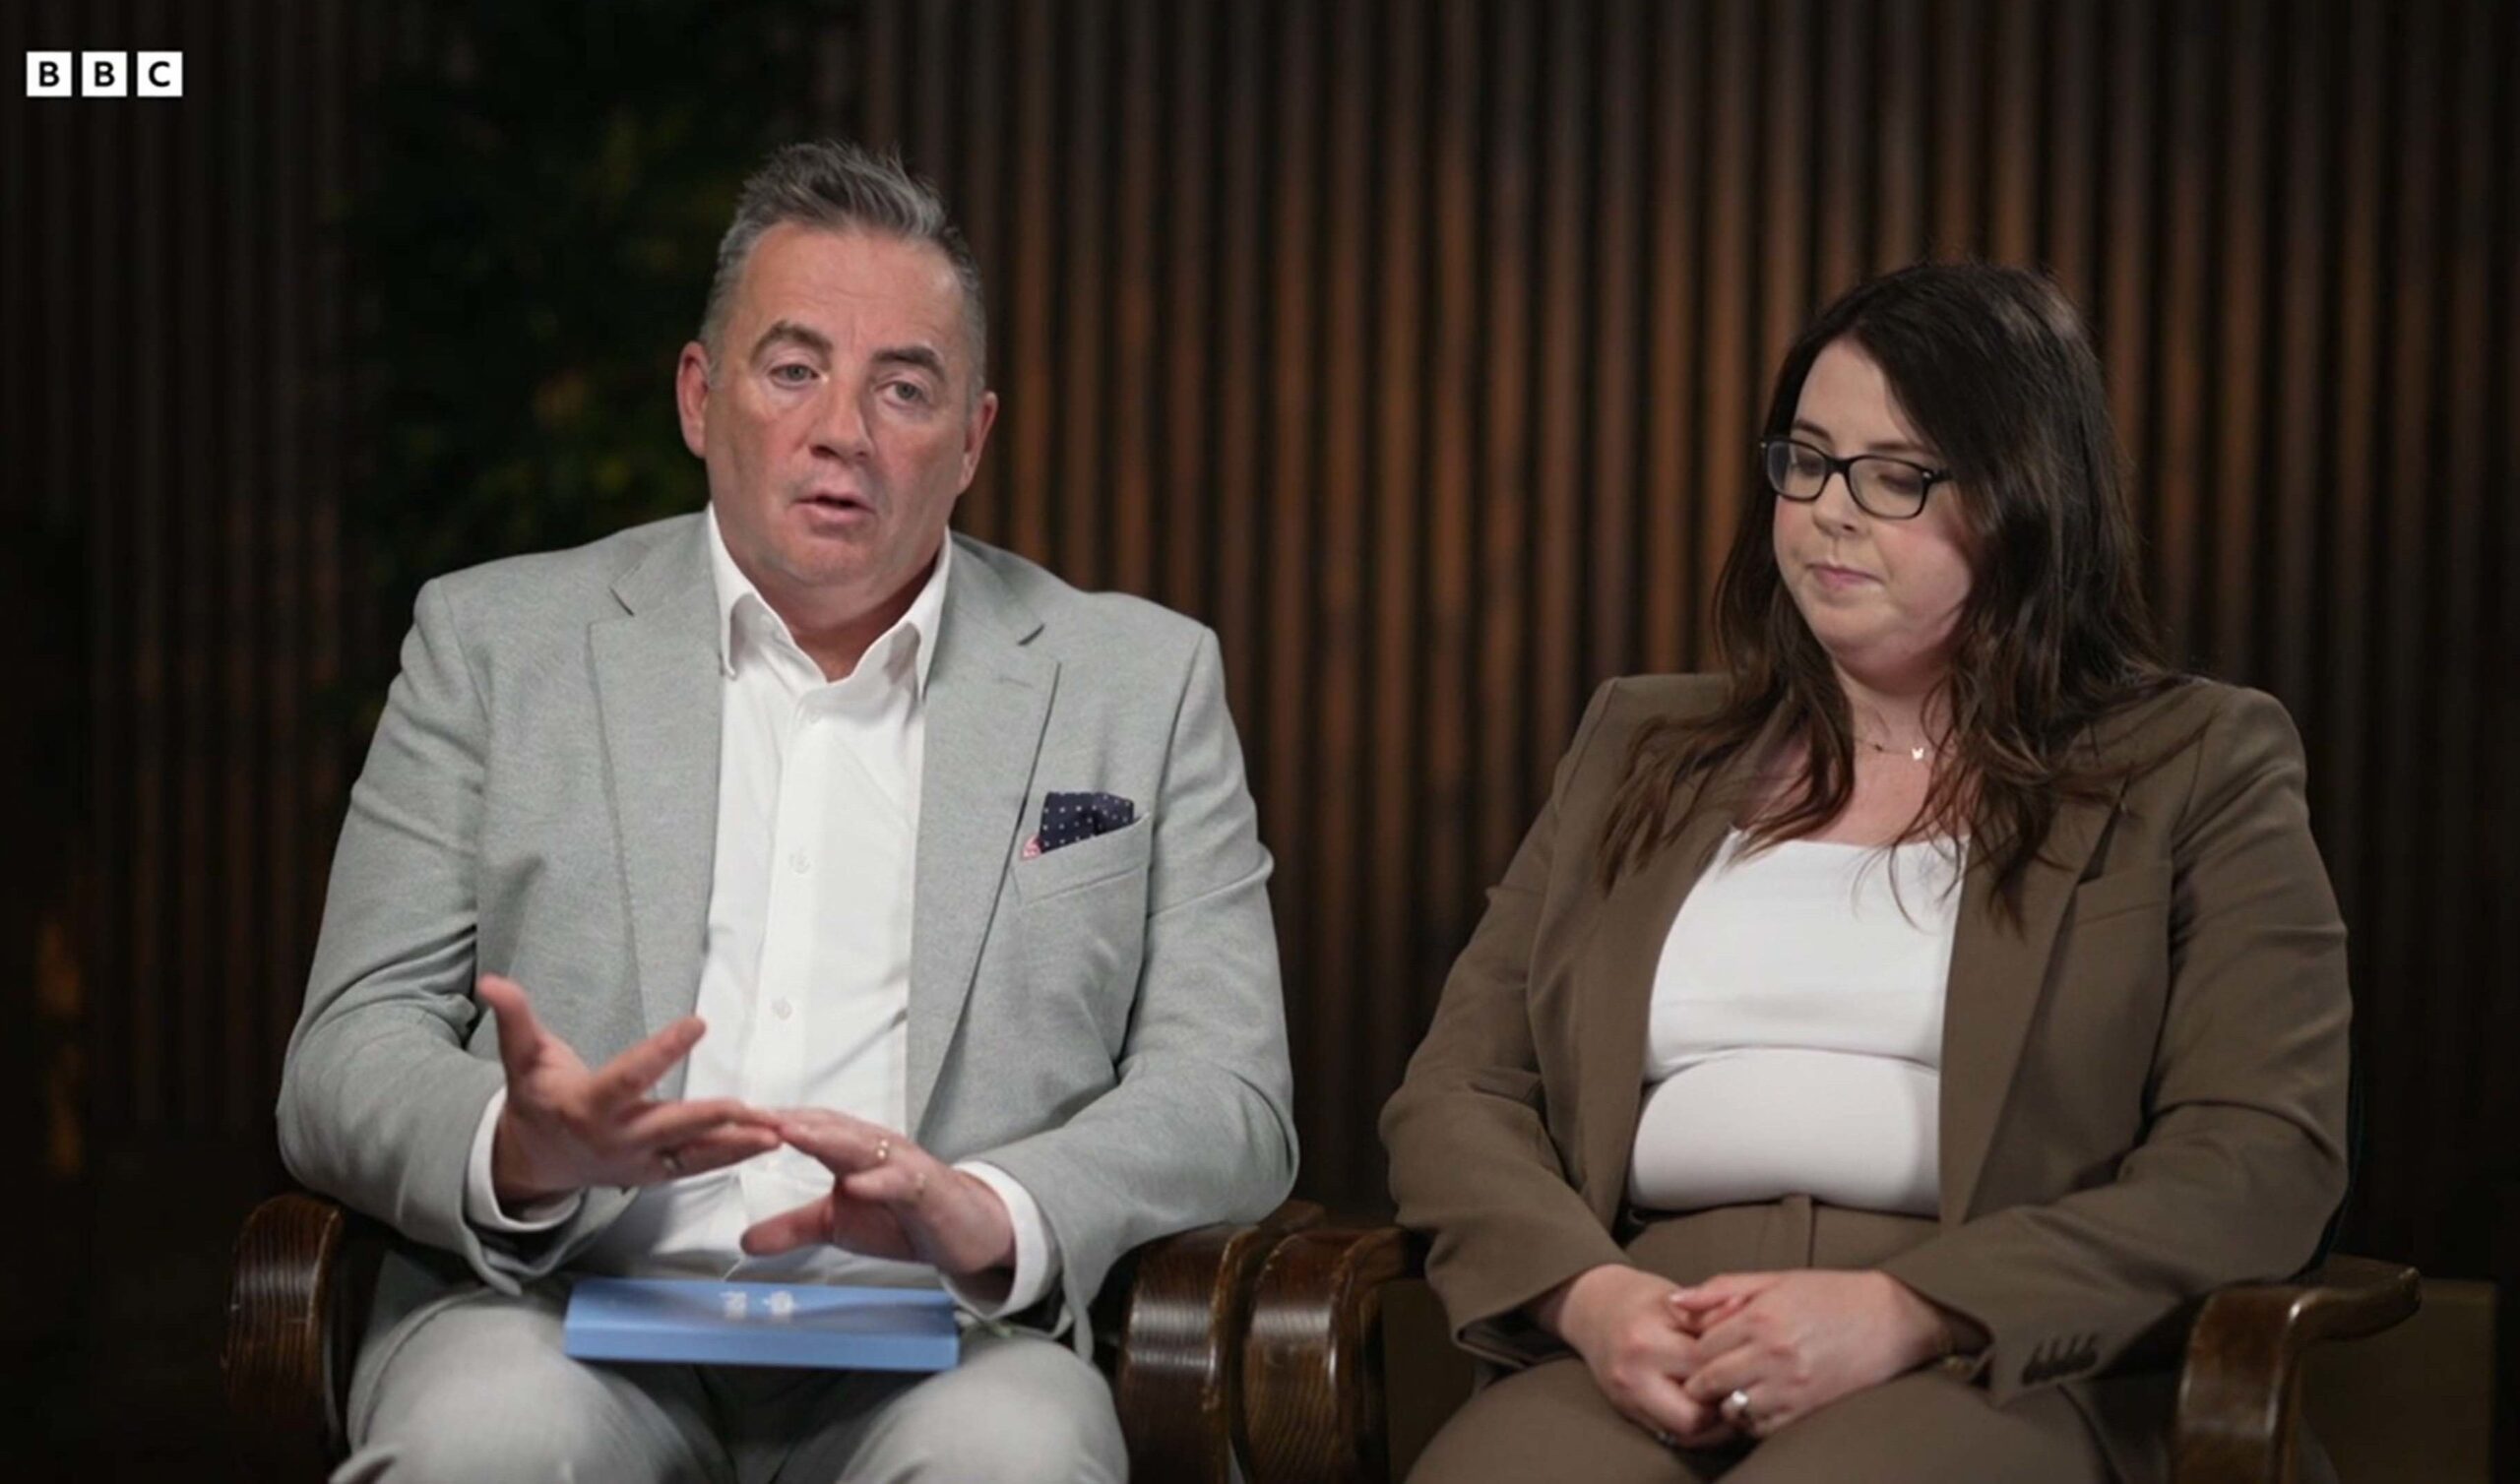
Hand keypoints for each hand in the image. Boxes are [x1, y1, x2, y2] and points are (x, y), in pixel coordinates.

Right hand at [479, 974, 778, 1205]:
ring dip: (737, 1144)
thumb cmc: (535, 1100)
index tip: (697, 1023)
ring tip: (778, 1132)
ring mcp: (639, 1162)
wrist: (533, 1163)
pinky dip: (733, 1156)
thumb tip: (492, 981)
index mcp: (588, 1106)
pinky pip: (698, 1167)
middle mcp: (618, 1138)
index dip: (663, 1050)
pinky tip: (769, 1143)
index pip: (632, 1076)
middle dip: (713, 1118)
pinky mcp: (655, 1175)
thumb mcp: (522, 1058)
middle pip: (671, 1126)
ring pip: (694, 1154)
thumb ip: (515, 1018)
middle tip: (751, 1107)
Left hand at [740, 1109, 1019, 1296]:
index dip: (764, 1125)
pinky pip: (900, 1181)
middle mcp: (873, 1146)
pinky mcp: (924, 1187)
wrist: (962, 1229)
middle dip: (784, 1121)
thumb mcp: (836, 1224)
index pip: (802, 1128)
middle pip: (824, 1126)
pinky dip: (878, 1180)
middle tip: (745, 1116)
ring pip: (859, 1144)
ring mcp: (900, 1163)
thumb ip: (792, 1227)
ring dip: (825, 1137)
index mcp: (848, 1147)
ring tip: (790, 1134)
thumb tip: (744, 1239)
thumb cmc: (900, 1215)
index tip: (723, 1122)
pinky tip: (855, 1183)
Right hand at [1536, 1264, 1736, 1448]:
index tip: (1752, 1364)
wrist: (1592, 1310)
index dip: (1734, 1369)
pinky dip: (1695, 1427)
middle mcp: (1632, 1377)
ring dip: (1712, 1425)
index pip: (1704, 1369)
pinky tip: (1709, 1410)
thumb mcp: (1675, 1299)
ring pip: (1684, 1434)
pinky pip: (1671, 1435)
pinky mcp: (1628, 1412)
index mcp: (1645, 1342)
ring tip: (1730, 1403)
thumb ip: (1710, 1310)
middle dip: (1724, 1407)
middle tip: (1744, 1392)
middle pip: (1694, 1416)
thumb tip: (1746, 1309)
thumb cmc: (1640, 1301)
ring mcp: (1627, 1400)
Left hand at [1673, 1270, 1952, 1435]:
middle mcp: (1772, 1354)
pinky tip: (1755, 1402)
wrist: (1891, 1320)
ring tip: (1728, 1390)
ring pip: (1731, 1408)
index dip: (1693, 1349)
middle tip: (1701, 1377)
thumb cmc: (1831, 1295)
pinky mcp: (1808, 1410)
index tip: (1696, 1351)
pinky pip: (1761, 1427)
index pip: (1701, 1345)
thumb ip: (1720, 1290)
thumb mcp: (1774, 1280)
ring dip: (1722, 1402)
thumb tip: (1675, 1302)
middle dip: (1699, 1381)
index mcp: (1761, 1317)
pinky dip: (1750, 1420)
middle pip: (1709, 1380)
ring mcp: (1791, 1386)